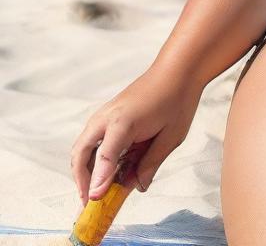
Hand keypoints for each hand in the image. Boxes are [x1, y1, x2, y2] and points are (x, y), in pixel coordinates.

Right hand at [70, 65, 203, 204]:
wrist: (177, 69)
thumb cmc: (177, 99)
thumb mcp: (172, 136)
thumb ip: (151, 162)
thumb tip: (137, 186)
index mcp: (124, 121)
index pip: (105, 156)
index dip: (99, 180)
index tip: (94, 199)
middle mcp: (107, 117)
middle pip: (81, 153)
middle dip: (82, 180)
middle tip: (90, 202)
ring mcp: (104, 114)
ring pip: (82, 147)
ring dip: (85, 169)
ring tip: (95, 191)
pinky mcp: (107, 115)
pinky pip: (92, 140)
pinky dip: (93, 158)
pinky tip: (106, 171)